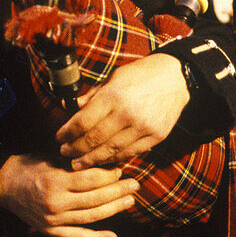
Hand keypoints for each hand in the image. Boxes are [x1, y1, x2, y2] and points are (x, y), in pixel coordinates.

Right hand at [0, 154, 138, 236]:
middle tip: (135, 184)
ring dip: (113, 210)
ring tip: (129, 201)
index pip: (91, 180)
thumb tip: (105, 165)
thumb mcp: (50, 159)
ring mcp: (53, 220)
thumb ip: (75, 164)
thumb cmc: (27, 167)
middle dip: (119, 191)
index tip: (121, 169)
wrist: (2, 184)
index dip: (110, 175)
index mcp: (55, 182)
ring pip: (91, 217)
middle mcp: (55, 203)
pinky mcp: (51, 231)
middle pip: (95, 199)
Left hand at [56, 53, 189, 168]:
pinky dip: (114, 158)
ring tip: (78, 163)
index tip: (59, 137)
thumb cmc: (141, 74)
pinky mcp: (156, 136)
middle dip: (75, 149)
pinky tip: (103, 159)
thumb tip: (70, 107)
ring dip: (92, 159)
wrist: (176, 77)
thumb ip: (92, 96)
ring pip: (111, 151)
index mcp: (113, 96)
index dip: (67, 133)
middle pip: (94, 140)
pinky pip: (130, 152)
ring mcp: (143, 127)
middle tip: (64, 153)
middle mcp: (127, 113)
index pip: (82, 122)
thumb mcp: (113, 78)